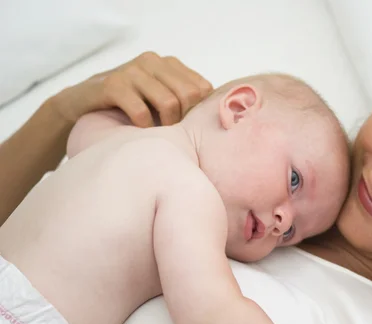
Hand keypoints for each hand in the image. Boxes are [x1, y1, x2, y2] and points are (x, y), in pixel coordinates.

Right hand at [52, 52, 212, 126]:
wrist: (80, 104)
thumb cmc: (127, 106)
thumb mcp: (158, 98)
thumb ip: (182, 100)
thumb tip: (213, 118)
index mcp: (168, 63)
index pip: (202, 88)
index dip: (198, 112)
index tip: (186, 126)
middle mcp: (151, 61)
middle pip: (189, 95)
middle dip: (184, 119)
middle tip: (173, 134)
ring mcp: (132, 70)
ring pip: (168, 103)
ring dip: (166, 127)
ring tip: (157, 135)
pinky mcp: (113, 85)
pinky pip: (141, 111)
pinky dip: (144, 128)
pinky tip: (139, 132)